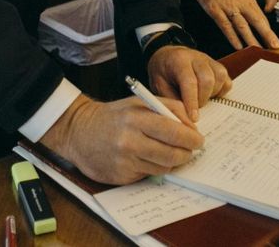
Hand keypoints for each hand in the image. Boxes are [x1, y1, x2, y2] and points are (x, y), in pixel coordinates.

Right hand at [38, 94, 203, 184]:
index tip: (199, 140)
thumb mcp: (139, 103)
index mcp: (136, 118)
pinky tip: (150, 159)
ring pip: (163, 167)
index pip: (174, 131)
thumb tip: (192, 125)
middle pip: (172, 154)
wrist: (79, 132)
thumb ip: (168, 108)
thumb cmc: (114, 116)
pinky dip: (155, 168)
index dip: (192, 138)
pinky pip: (149, 175)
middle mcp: (130, 140)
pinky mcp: (121, 176)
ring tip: (172, 154)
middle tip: (191, 150)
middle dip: (187, 153)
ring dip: (173, 162)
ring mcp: (125, 160)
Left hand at [146, 45, 231, 121]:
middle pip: (208, 79)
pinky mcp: (217, 66)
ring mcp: (209, 60)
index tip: (193, 118)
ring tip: (201, 100)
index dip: (192, 102)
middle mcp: (196, 57)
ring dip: (212, 94)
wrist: (167, 57)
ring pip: (220, 77)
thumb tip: (184, 117)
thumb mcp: (158, 86)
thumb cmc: (163, 73)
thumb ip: (171, 99)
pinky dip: (221, 91)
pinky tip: (210, 95)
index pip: (189, 81)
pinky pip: (227, 80)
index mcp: (179, 60)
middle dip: (202, 99)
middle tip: (194, 108)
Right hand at [192, 0, 278, 49]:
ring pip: (242, 26)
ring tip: (258, 50)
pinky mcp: (215, 11)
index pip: (261, 17)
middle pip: (256, 21)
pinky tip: (238, 46)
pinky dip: (232, 37)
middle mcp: (239, 3)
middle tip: (274, 46)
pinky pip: (225, 26)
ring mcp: (227, 8)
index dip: (269, 30)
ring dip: (251, 40)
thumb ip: (247, 5)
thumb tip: (256, 19)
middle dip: (266, 35)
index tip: (275, 40)